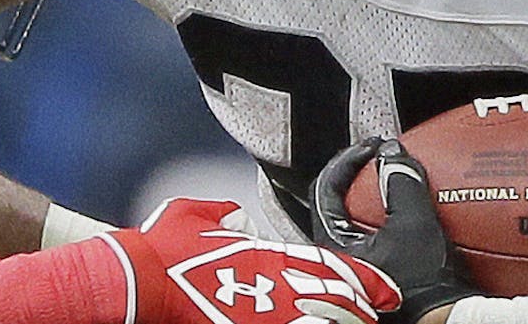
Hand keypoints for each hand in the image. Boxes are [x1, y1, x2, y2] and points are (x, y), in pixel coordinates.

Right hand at [112, 198, 400, 323]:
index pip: (328, 266)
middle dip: (357, 310)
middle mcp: (275, 285)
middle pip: (336, 301)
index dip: (363, 280)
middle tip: (371, 314)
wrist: (142, 281)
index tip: (385, 291)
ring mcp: (267, 314)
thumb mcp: (193, 216)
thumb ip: (220, 214)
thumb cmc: (163, 248)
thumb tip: (234, 216)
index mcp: (267, 254)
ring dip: (338, 323)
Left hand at [311, 140, 480, 323]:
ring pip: (357, 217)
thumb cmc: (421, 286)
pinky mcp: (377, 272)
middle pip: (339, 201)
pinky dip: (390, 215)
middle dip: (361, 174)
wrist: (445, 320)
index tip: (372, 147)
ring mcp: (357, 265)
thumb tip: (393, 152)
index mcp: (332, 244)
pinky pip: (377, 233)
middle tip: (382, 157)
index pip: (325, 187)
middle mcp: (338, 256)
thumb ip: (401, 184)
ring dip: (376, 195)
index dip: (347, 160)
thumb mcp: (414, 226)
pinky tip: (411, 208)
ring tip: (397, 177)